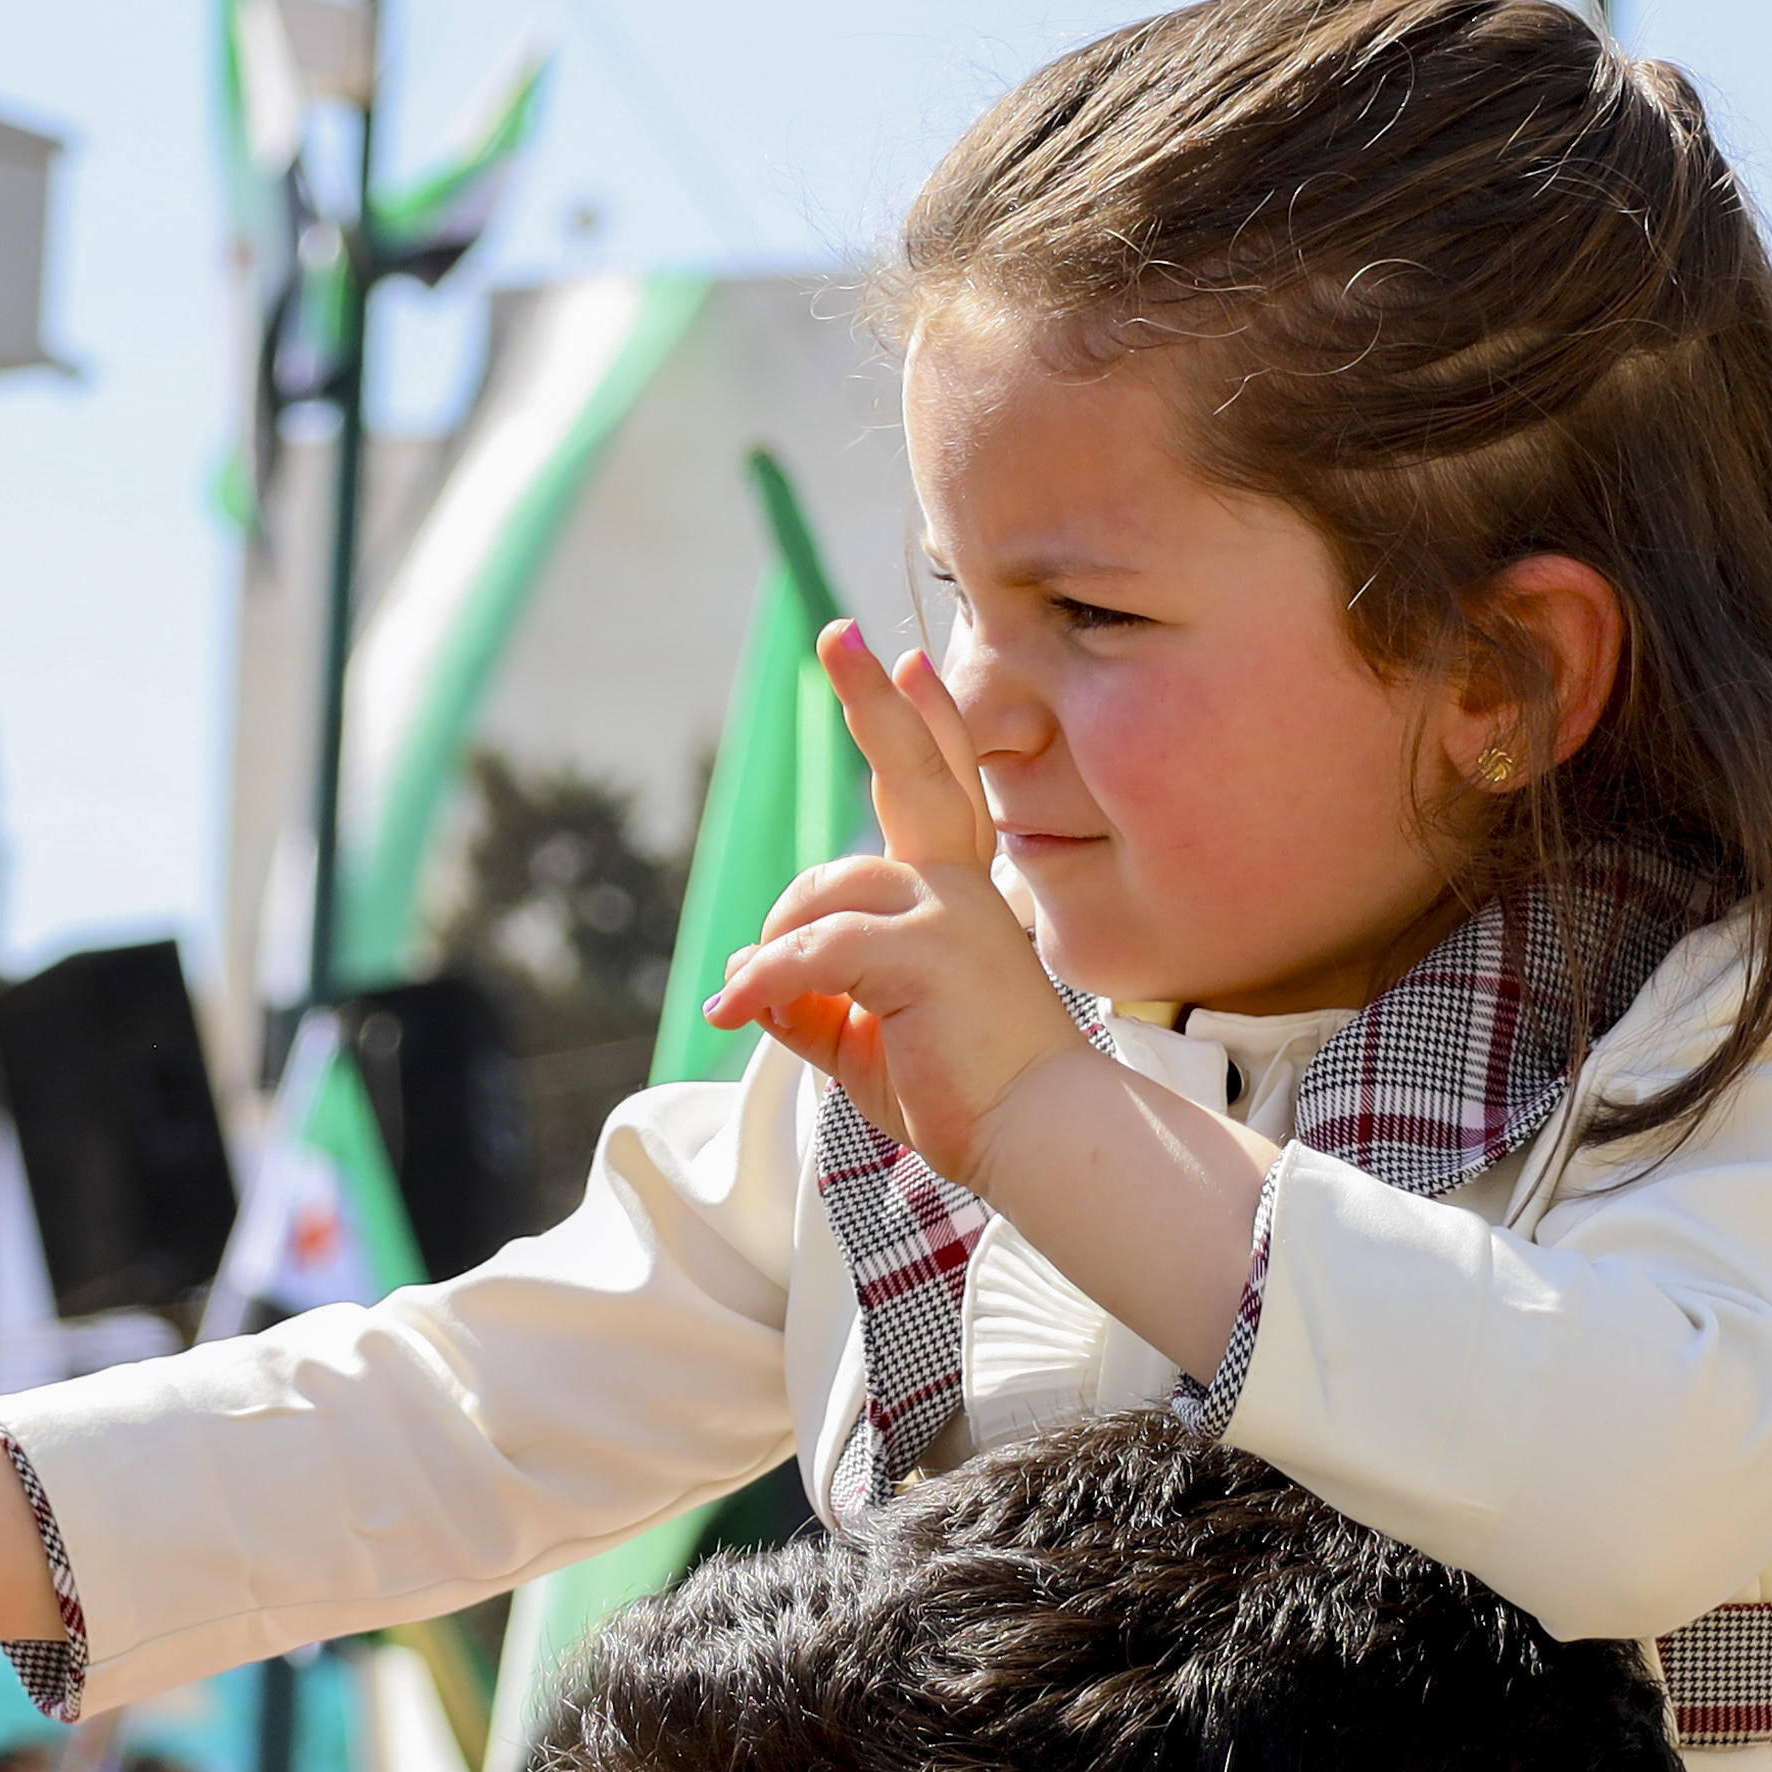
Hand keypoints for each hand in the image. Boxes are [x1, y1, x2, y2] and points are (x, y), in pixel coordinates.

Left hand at [700, 625, 1090, 1186]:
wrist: (1036, 1136)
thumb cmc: (963, 1092)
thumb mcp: (866, 1037)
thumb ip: (812, 999)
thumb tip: (745, 978)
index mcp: (959, 897)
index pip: (943, 791)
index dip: (925, 725)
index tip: (907, 665)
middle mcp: (961, 888)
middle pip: (917, 772)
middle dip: (874, 702)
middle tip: (838, 636)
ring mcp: (950, 912)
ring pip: (826, 890)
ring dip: (776, 946)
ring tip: (754, 999)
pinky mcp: (925, 952)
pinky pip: (815, 950)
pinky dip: (765, 981)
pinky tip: (734, 1013)